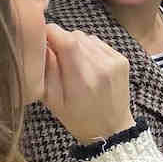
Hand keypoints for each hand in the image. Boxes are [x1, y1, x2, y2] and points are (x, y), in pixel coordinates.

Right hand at [41, 24, 135, 144]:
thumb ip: (46, 71)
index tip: (40, 38)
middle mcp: (101, 67)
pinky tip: (86, 65)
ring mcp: (114, 61)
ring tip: (71, 64)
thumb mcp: (53, 101)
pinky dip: (88, 48)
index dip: (49, 32)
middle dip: (60, 40)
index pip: (65, 40)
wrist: (112, 129)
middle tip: (54, 57)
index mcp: (82, 80)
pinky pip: (98, 43)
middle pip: (74, 35)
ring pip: (86, 37)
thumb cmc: (78, 118)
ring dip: (74, 44)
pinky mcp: (122, 59)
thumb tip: (42, 43)